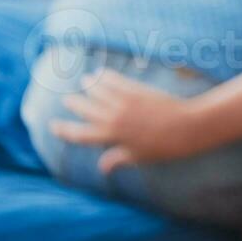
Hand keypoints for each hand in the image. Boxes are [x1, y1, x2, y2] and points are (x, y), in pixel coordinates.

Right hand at [52, 71, 203, 173]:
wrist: (187, 128)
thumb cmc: (164, 147)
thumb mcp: (138, 156)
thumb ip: (117, 159)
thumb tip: (102, 168)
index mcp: (112, 137)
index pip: (81, 135)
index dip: (65, 130)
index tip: (53, 125)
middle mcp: (114, 118)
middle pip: (86, 109)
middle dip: (75, 104)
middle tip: (66, 99)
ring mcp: (125, 103)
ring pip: (100, 92)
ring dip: (90, 86)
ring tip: (84, 81)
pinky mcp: (138, 91)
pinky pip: (117, 81)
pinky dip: (107, 76)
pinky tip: (101, 72)